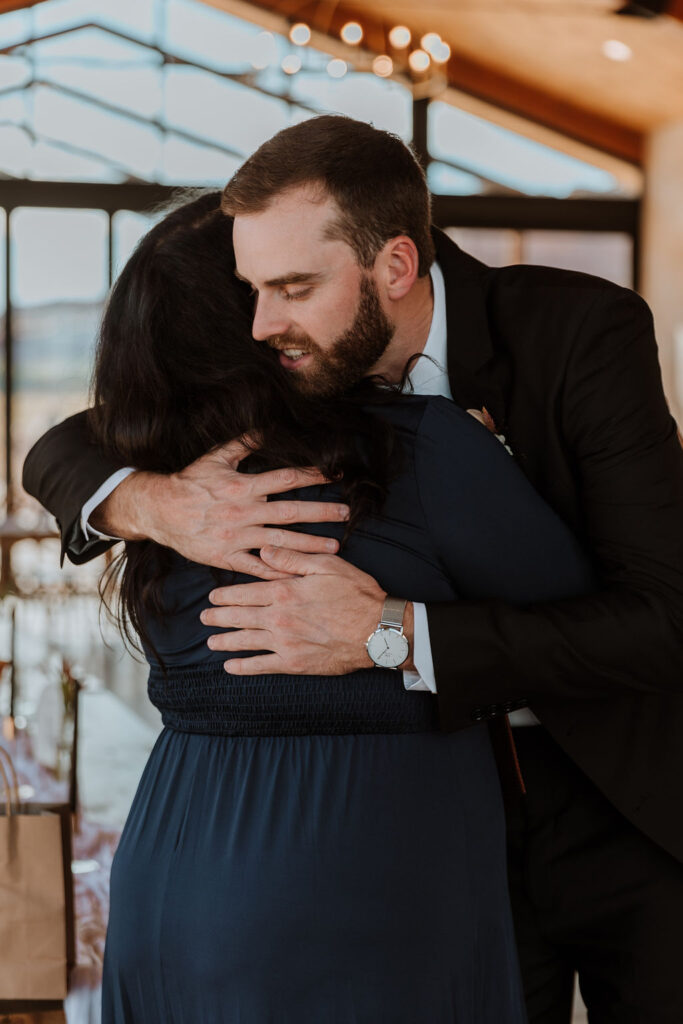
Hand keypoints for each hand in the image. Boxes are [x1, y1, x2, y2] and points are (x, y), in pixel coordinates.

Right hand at [90, 438, 349, 577]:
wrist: (159, 511)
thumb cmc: (190, 482)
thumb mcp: (215, 457)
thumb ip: (244, 443)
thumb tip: (268, 425)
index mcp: (242, 487)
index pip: (285, 479)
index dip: (312, 476)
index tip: (335, 476)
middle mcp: (242, 512)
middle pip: (290, 513)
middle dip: (322, 513)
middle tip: (346, 514)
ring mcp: (235, 538)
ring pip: (280, 543)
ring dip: (310, 545)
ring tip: (335, 547)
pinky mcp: (226, 558)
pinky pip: (256, 568)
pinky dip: (278, 572)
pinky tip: (299, 575)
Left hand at [200, 546, 414, 674]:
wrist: (377, 630)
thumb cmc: (355, 593)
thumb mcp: (326, 564)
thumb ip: (291, 558)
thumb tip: (264, 550)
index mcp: (284, 591)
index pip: (245, 592)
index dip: (226, 596)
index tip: (213, 597)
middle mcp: (278, 617)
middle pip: (239, 617)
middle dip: (218, 617)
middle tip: (205, 618)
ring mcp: (285, 642)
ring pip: (245, 642)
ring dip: (225, 642)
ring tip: (211, 642)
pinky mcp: (295, 662)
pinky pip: (262, 666)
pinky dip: (243, 667)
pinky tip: (231, 667)